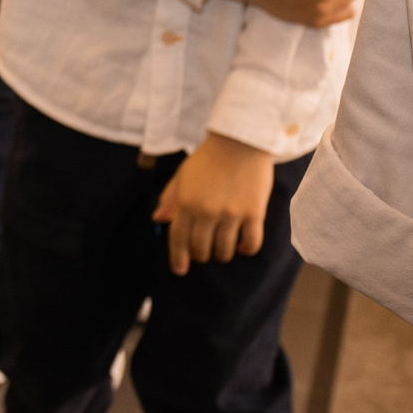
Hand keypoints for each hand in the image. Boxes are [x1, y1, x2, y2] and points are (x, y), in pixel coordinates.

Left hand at [153, 134, 274, 273]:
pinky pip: (250, 243)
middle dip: (200, 255)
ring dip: (221, 254)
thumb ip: (170, 199)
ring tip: (222, 250)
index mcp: (185, 202)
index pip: (178, 238)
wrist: (240, 142)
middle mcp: (206, 211)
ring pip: (224, 250)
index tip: (180, 270)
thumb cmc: (208, 158)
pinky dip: (245, 250)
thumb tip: (158, 220)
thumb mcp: (182, 176)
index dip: (178, 258)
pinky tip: (242, 247)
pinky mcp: (254, 213)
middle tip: (204, 252)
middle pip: (201, 248)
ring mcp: (231, 214)